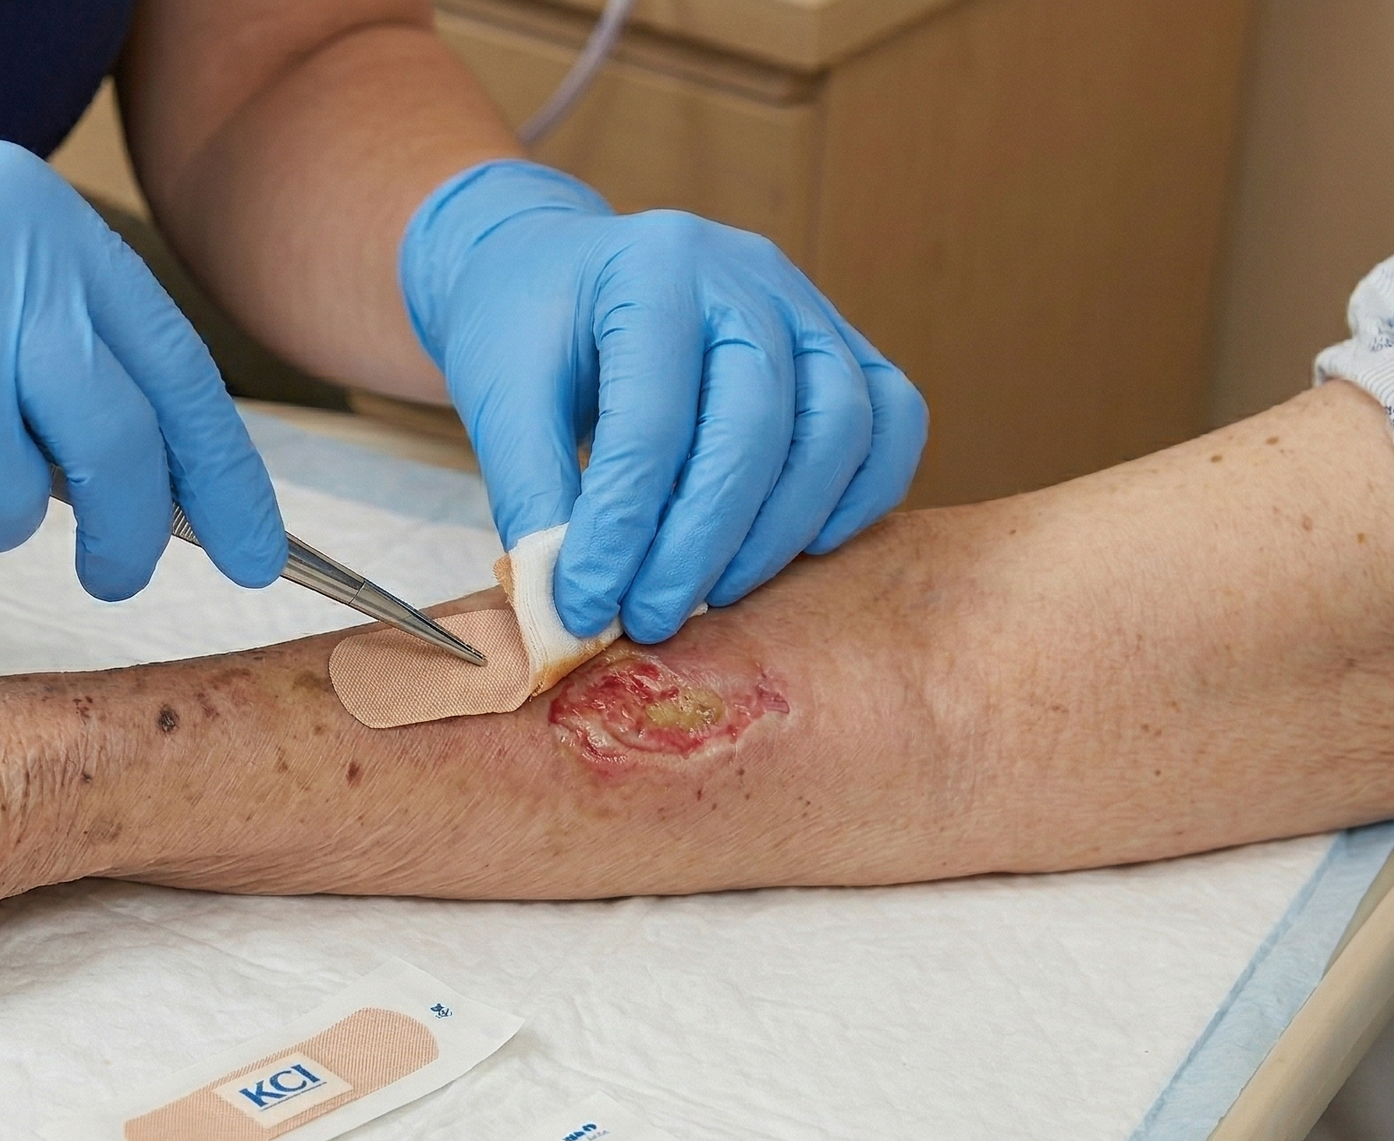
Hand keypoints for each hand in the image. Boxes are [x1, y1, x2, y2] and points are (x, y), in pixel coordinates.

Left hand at [401, 161, 926, 640]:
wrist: (565, 271)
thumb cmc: (529, 332)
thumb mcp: (502, 398)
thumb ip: (534, 493)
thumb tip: (574, 606)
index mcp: (651, 269)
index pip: (652, 419)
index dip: (622, 528)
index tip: (587, 605)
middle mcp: (745, 274)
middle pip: (756, 427)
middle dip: (702, 544)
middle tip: (652, 617)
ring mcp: (807, 305)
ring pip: (838, 428)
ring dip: (780, 533)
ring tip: (714, 594)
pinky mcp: (845, 343)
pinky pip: (891, 420)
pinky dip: (859, 496)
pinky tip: (799, 550)